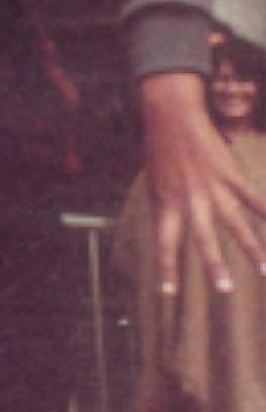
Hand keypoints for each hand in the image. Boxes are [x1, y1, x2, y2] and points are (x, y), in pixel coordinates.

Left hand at [141, 71, 265, 295]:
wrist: (170, 116)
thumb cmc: (162, 152)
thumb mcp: (156, 184)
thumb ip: (168, 209)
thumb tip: (173, 232)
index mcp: (166, 204)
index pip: (164, 243)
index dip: (165, 268)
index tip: (167, 294)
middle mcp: (188, 200)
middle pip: (203, 239)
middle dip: (215, 266)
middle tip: (225, 290)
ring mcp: (210, 187)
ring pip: (234, 224)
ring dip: (251, 248)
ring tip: (265, 270)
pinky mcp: (228, 174)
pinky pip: (252, 198)